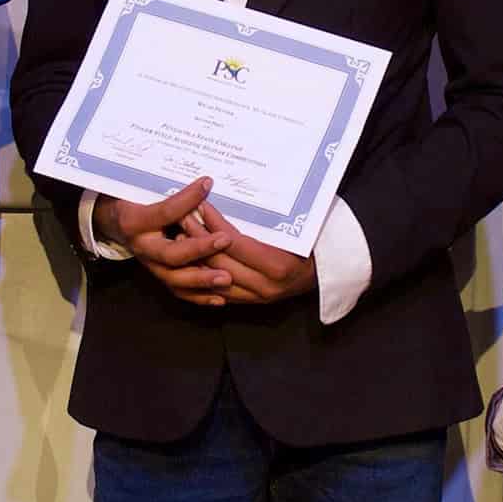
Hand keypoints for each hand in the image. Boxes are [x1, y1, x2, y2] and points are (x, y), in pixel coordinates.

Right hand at [93, 178, 233, 305]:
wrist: (114, 225)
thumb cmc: (132, 204)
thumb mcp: (142, 193)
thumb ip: (172, 195)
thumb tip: (205, 183)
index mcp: (135, 222)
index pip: (164, 212)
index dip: (187, 199)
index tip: (207, 184)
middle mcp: (142, 248)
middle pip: (170, 254)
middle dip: (199, 249)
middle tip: (225, 240)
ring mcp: (150, 266)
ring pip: (175, 279)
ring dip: (202, 280)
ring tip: (226, 278)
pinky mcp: (159, 278)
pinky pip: (179, 292)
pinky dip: (200, 296)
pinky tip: (220, 297)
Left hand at [180, 202, 315, 304]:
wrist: (321, 274)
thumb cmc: (309, 246)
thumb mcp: (293, 232)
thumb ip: (264, 222)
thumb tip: (234, 198)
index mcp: (276, 266)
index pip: (236, 243)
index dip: (215, 225)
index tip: (202, 205)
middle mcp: (264, 286)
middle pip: (221, 261)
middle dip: (199, 238)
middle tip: (183, 216)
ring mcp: (255, 298)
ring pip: (215, 279)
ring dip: (195, 257)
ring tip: (181, 235)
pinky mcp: (249, 303)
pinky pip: (219, 291)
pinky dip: (204, 275)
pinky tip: (190, 259)